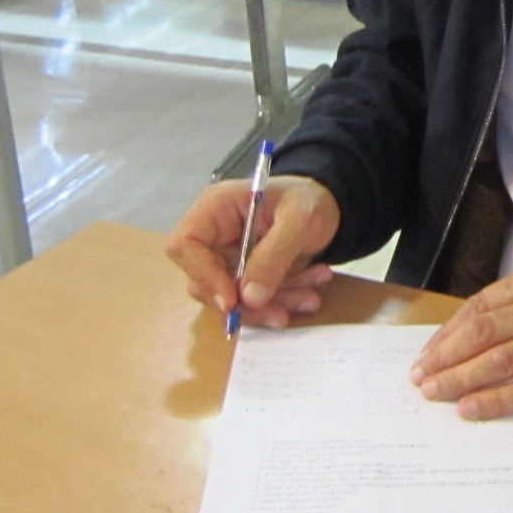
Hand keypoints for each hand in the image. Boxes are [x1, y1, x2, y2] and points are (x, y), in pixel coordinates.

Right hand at [164, 174, 340, 329]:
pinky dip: (281, 302)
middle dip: (246, 304)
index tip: (233, 301)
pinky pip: (252, 301)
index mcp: (216, 209)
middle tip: (282, 313)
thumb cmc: (310, 199)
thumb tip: (249, 298)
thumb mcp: (300, 220)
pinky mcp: (244, 277)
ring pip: (232, 299)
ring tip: (310, 299)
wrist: (328, 205)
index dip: (203, 275)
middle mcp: (214, 236)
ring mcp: (227, 258)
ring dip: (270, 306)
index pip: (185, 244)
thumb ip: (275, 255)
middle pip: (205, 282)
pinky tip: (310, 293)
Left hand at [411, 258, 512, 420]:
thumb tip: (474, 325)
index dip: (449, 332)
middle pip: (484, 335)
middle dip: (446, 358)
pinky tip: (472, 408)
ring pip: (502, 361)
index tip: (428, 353)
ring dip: (462, 379)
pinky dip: (499, 399)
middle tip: (420, 377)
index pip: (481, 308)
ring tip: (435, 393)